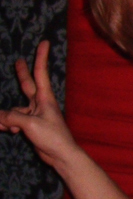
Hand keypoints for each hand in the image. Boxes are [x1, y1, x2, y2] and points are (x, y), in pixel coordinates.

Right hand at [0, 41, 79, 170]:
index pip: (40, 73)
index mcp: (45, 98)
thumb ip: (11, 117)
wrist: (60, 155)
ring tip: (10, 128)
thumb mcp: (29, 124)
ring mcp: (35, 114)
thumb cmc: (52, 137)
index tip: (45, 42)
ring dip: (7, 117)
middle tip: (17, 61)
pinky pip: (13, 120)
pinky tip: (11, 132)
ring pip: (13, 109)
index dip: (41, 57)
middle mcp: (40, 103)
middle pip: (27, 85)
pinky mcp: (30, 124)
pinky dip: (8, 124)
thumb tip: (0, 117)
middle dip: (21, 73)